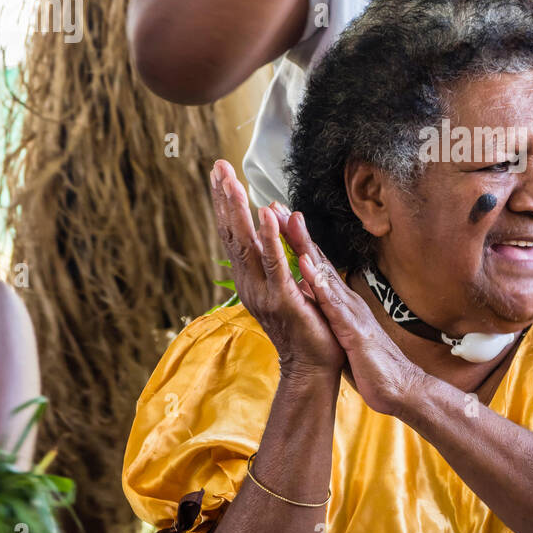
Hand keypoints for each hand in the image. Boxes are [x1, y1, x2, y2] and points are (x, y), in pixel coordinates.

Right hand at [210, 160, 344, 385]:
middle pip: (232, 233)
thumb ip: (276, 254)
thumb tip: (269, 220)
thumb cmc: (305, 325)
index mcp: (251, 277)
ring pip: (248, 245)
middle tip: (218, 166)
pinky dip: (270, 239)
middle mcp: (250, 282)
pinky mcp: (285, 299)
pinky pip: (276, 264)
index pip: (233, 233)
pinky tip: (266, 216)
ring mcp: (264, 291)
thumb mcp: (287, 282)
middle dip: (225, 199)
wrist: (314, 365)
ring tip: (232, 183)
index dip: (225, 203)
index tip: (220, 173)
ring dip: (240, 212)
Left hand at [282, 222, 426, 418]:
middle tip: (277, 207)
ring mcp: (350, 312)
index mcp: (341, 302)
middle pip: (319, 261)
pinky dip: (320, 284)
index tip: (278, 221)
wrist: (398, 386)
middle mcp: (346, 300)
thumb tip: (317, 300)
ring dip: (307, 248)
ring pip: (325, 274)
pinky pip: (334, 304)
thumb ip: (333, 314)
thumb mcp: (345, 332)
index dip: (297, 243)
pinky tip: (307, 267)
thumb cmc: (371, 362)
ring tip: (288, 223)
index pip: (317, 267)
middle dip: (297, 234)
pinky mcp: (353, 330)